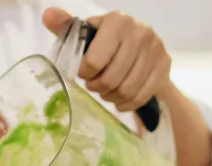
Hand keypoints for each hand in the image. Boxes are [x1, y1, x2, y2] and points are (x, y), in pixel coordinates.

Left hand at [43, 7, 171, 112]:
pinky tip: (119, 99)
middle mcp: (140, 32)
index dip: (84, 73)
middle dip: (97, 87)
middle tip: (94, 84)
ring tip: (105, 91)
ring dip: (110, 96)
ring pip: (125, 90)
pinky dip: (125, 104)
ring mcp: (155, 50)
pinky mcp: (164, 67)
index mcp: (117, 21)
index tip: (83, 72)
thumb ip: (67, 26)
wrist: (144, 48)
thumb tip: (47, 15)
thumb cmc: (108, 42)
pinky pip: (140, 97)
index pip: (94, 61)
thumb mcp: (88, 33)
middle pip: (110, 79)